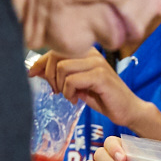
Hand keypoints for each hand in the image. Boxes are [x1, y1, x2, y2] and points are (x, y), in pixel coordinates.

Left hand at [28, 49, 151, 127]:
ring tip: (69, 96)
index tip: (31, 74)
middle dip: (49, 76)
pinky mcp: (100, 76)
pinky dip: (69, 92)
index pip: (55, 50)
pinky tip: (76, 99)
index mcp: (86, 52)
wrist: (128, 110)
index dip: (40, 62)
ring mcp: (96, 63)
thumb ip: (61, 76)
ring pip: (62, 68)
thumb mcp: (78, 85)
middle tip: (56, 91)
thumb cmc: (104, 98)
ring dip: (60, 86)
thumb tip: (36, 71)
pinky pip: (72, 80)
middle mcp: (91, 53)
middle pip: (55, 56)